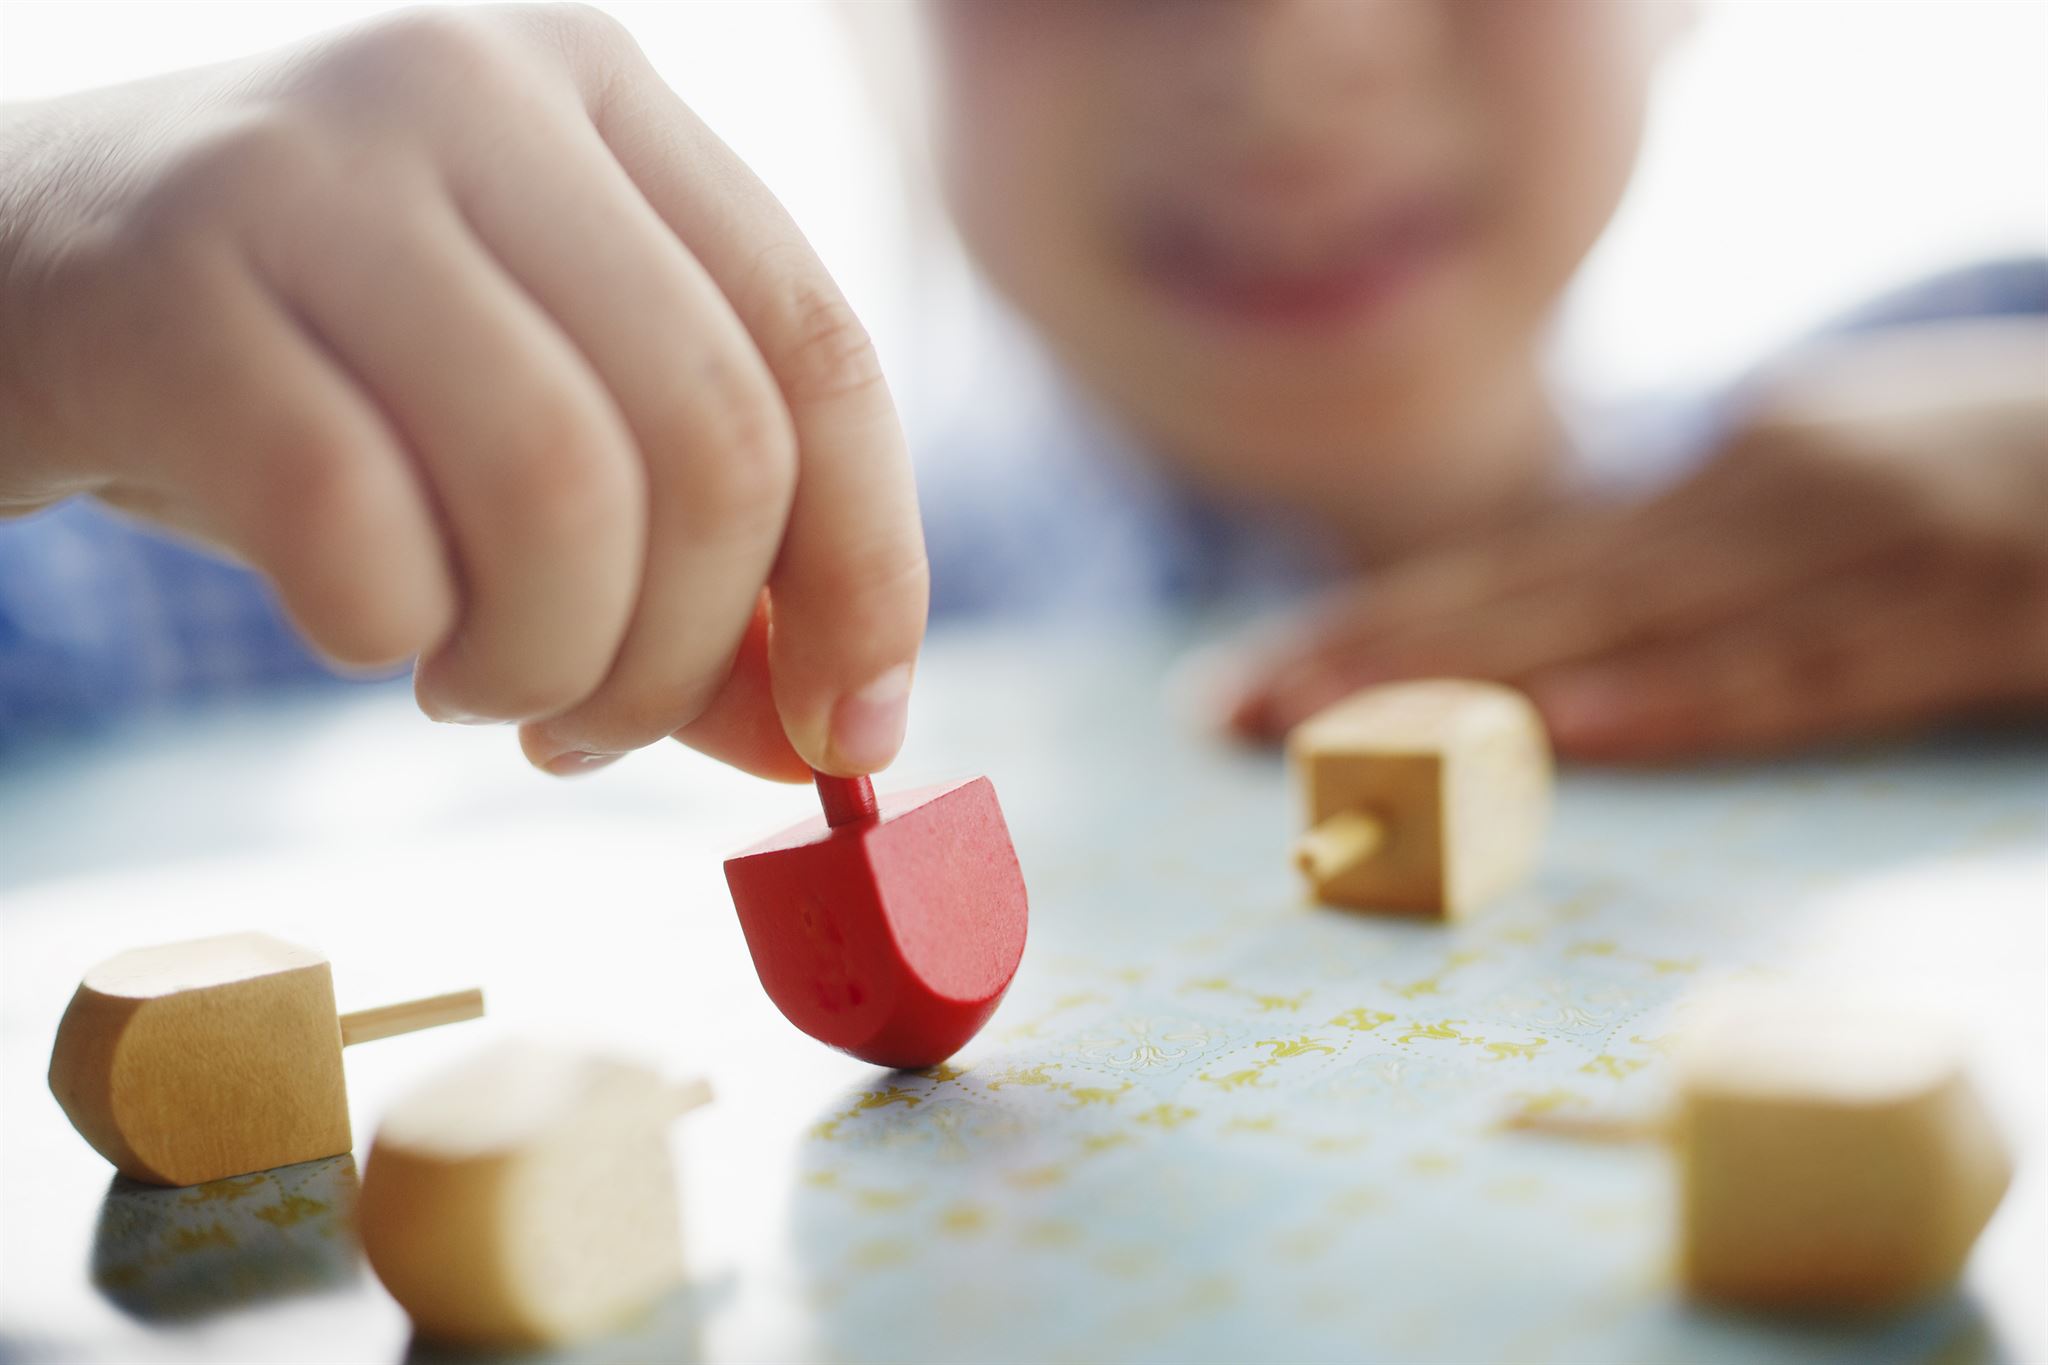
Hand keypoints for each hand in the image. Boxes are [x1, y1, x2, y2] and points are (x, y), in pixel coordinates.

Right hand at [0, 4, 926, 780]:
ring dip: (544, 664)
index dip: (870, 577)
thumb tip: (830, 748)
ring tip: (476, 685)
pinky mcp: (166, 277)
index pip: (821, 356)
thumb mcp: (524, 432)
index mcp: (607, 101)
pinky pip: (360, 531)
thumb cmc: (308, 372)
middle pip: (714, 438)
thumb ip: (694, 576)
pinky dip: (388, 638)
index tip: (849, 735)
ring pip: (561, 487)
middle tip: (593, 731)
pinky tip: (361, 629)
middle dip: (684, 653)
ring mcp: (318, 163)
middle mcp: (480, 89)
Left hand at [1217, 321, 2047, 760]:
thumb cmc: (1978, 477)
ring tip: (1338, 739)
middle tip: (1234, 715)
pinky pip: (1806, 670)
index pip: (1510, 564)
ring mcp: (1861, 542)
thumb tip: (1537, 633)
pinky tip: (1577, 735)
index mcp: (1714, 479)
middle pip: (1535, 593)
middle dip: (1373, 661)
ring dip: (1479, 686)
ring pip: (1637, 627)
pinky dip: (1687, 701)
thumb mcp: (1809, 493)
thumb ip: (1680, 556)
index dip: (1370, 625)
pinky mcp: (1966, 613)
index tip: (1245, 683)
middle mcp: (1760, 494)